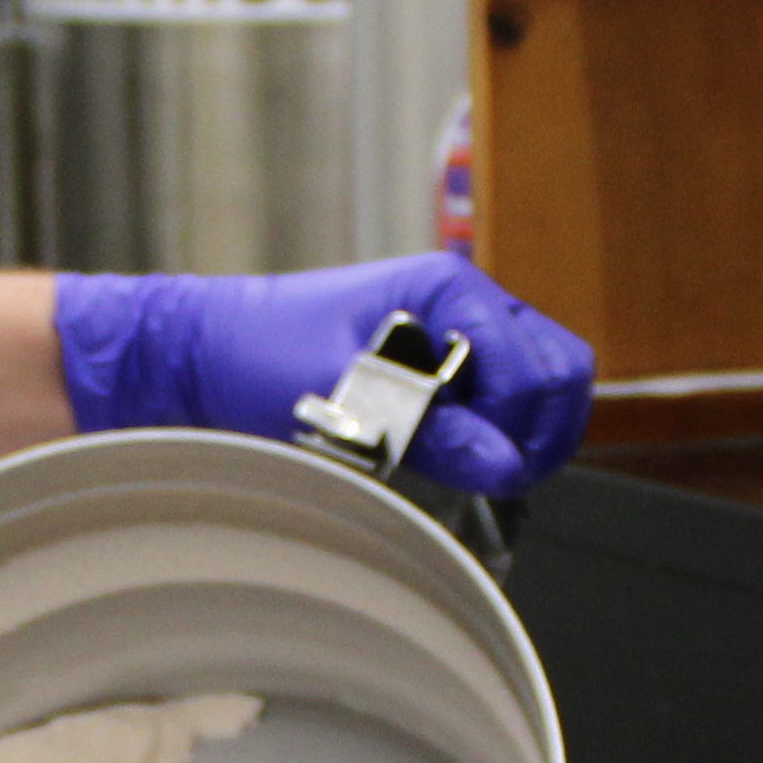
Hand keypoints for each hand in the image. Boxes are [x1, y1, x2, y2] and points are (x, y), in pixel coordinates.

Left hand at [52, 256, 596, 500]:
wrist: (203, 353)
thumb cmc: (258, 355)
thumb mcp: (340, 395)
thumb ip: (426, 429)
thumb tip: (502, 463)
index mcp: (449, 287)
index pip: (537, 369)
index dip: (519, 430)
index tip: (491, 474)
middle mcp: (465, 303)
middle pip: (558, 369)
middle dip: (539, 429)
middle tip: (498, 475)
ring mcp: (458, 333)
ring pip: (540, 385)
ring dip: (521, 434)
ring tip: (478, 470)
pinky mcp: (441, 366)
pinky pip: (502, 399)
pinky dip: (496, 434)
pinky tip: (457, 458)